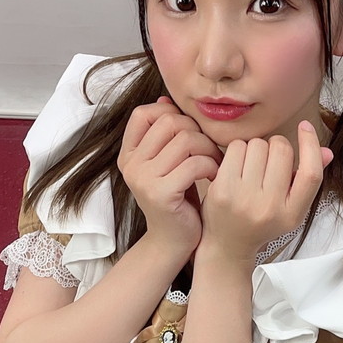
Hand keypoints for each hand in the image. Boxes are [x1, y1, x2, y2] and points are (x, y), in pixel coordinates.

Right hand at [117, 97, 222, 258]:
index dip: (170, 114)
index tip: (188, 132)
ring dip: (207, 148)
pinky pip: (194, 163)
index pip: (144, 113)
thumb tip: (165, 100)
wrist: (173, 242)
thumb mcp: (167, 164)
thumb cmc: (176, 200)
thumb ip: (164, 136)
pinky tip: (213, 177)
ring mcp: (143, 179)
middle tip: (208, 150)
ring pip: (184, 140)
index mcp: (128, 154)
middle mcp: (131, 165)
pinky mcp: (161, 193)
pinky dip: (211, 166)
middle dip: (196, 131)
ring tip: (214, 163)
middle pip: (168, 122)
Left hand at [198, 123, 332, 263]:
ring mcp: (244, 199)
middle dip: (276, 147)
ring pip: (258, 144)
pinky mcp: (222, 190)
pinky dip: (239, 150)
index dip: (311, 145)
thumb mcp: (291, 208)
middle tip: (268, 162)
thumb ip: (308, 180)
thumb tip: (326, 151)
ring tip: (251, 168)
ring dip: (256, 149)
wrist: (228, 245)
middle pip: (282, 150)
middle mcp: (270, 208)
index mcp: (292, 214)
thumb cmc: (262, 222)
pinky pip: (236, 147)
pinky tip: (237, 167)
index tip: (306, 128)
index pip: (311, 173)